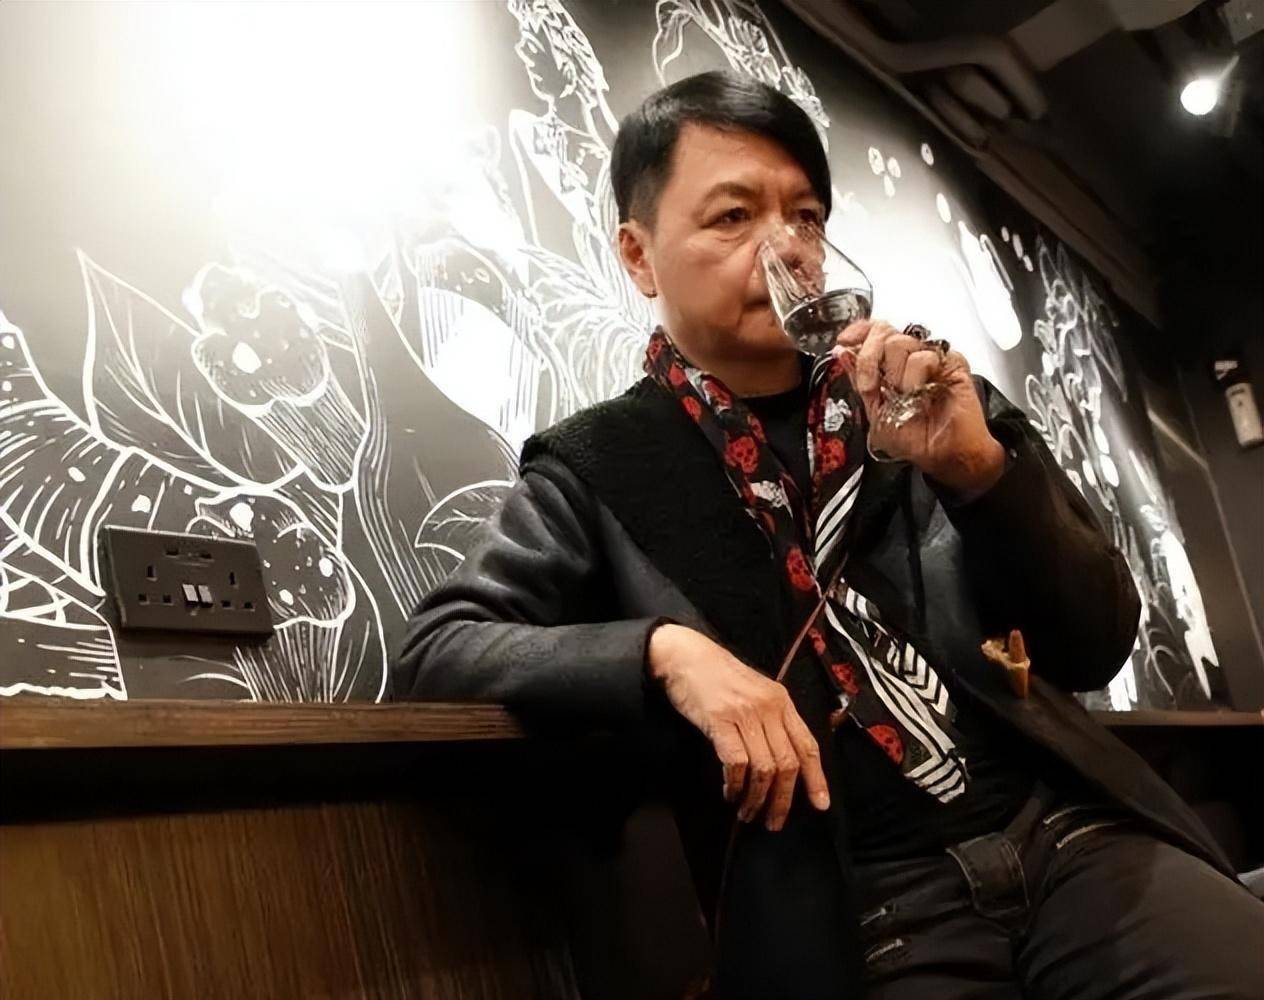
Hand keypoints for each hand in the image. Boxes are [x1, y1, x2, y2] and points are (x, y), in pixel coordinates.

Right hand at [647, 624, 829, 830]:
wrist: (685, 656)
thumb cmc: (718, 677)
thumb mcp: (755, 691)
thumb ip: (771, 718)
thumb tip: (783, 758)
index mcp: (781, 701)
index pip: (807, 745)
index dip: (816, 778)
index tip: (820, 805)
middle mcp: (768, 707)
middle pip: (787, 763)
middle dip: (782, 800)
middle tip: (773, 822)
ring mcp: (745, 714)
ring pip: (764, 768)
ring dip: (757, 798)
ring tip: (747, 812)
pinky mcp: (720, 721)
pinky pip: (737, 763)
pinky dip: (735, 784)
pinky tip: (730, 793)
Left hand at [836, 319, 1004, 498]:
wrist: (945, 454)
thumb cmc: (916, 439)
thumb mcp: (875, 412)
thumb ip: (859, 379)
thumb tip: (842, 353)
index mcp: (888, 366)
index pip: (872, 332)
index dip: (858, 331)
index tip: (845, 341)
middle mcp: (908, 359)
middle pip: (882, 332)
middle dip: (869, 359)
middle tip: (873, 385)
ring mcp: (929, 358)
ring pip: (899, 343)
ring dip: (896, 375)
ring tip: (906, 396)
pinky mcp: (951, 362)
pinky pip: (924, 355)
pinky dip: (915, 376)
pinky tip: (921, 393)